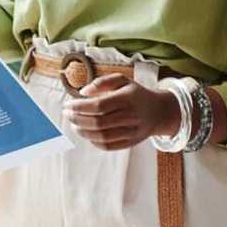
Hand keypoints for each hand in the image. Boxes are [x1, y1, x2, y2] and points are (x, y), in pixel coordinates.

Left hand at [62, 73, 178, 149]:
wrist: (159, 112)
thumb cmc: (136, 94)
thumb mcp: (123, 80)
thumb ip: (102, 82)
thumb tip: (83, 92)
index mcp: (127, 98)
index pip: (99, 105)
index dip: (80, 107)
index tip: (68, 105)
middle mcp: (130, 116)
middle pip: (98, 122)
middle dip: (77, 119)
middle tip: (67, 114)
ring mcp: (131, 131)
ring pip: (101, 136)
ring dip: (83, 131)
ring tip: (74, 124)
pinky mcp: (130, 142)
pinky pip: (108, 146)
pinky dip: (93, 141)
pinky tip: (86, 133)